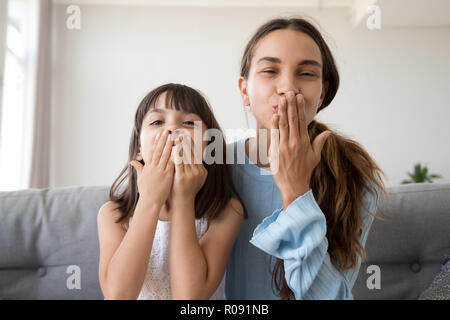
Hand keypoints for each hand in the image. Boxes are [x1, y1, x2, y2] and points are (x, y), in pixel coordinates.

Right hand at [129, 130, 174, 207]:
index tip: (158, 134)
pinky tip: (179, 150)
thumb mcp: (140, 179)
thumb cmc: (146, 192)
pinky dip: (175, 156)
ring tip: (173, 136)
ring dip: (170, 145)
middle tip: (167, 131)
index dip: (156, 142)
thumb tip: (133, 161)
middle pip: (159, 151)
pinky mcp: (167, 175)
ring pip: (166, 155)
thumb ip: (138, 168)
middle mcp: (154, 167)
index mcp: (148, 167)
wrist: (149, 202)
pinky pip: (172, 163)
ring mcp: (160, 171)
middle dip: (163, 140)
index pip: (152, 152)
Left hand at [171, 135, 207, 204]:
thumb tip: (199, 157)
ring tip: (177, 137)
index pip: (197, 154)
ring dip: (182, 145)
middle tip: (182, 133)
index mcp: (202, 171)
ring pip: (187, 156)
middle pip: (193, 153)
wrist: (182, 203)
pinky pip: (180, 163)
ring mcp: (191, 175)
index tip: (188, 136)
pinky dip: (177, 154)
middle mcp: (198, 172)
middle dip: (187, 143)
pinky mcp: (182, 177)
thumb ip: (197, 168)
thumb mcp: (196, 179)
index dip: (192, 144)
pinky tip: (174, 147)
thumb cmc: (185, 190)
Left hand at [270, 91, 330, 209]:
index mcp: (304, 142)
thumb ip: (319, 143)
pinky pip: (275, 135)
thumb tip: (327, 133)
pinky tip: (275, 115)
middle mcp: (295, 142)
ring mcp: (285, 146)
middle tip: (289, 93)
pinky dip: (275, 125)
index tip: (299, 98)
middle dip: (291, 106)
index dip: (300, 108)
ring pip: (284, 125)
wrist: (294, 186)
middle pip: (293, 120)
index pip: (302, 121)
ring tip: (282, 100)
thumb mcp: (315, 157)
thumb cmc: (304, 172)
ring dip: (283, 111)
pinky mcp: (276, 151)